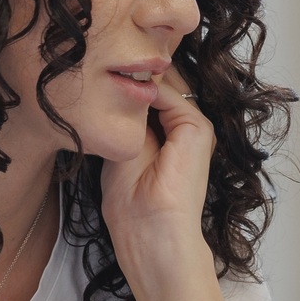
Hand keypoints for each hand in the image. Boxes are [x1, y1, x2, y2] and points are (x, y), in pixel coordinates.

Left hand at [97, 70, 216, 286]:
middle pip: (158, 86)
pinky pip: (169, 94)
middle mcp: (184, 130)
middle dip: (133, 75)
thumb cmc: (132, 209)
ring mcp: (194, 129)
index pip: (149, 95)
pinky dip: (145, 90)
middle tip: (105, 64)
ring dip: (136, 79)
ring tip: (110, 74)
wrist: (152, 235)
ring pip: (164, 85)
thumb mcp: (122, 151)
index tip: (101, 71)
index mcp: (169, 137)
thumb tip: (119, 82)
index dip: (127, 82)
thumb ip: (128, 119)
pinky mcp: (198, 130)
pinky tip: (124, 95)